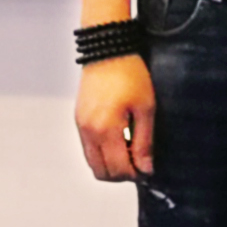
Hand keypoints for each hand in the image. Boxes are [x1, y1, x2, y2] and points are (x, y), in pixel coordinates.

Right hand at [76, 55, 155, 180]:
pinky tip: (118, 140)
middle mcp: (88, 131)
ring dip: (110, 165)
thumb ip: (144, 142)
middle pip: (101, 172)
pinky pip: (88, 148)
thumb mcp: (146, 108)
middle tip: (139, 163)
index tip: (147, 168)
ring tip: (129, 150)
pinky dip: (102, 153)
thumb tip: (145, 169)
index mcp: (106, 129)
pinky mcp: (78, 120)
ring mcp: (80, 126)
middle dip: (121, 174)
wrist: (108, 52)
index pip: (117, 169)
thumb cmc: (130, 76)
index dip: (134, 174)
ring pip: (92, 162)